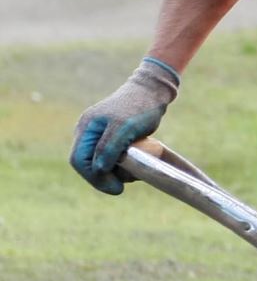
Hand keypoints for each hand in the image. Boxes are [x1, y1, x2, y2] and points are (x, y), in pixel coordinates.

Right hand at [68, 58, 180, 194]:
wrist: (152, 91)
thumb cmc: (139, 107)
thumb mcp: (125, 128)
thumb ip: (108, 148)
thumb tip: (97, 170)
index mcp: (86, 128)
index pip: (79, 161)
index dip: (94, 178)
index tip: (117, 189)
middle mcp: (88, 132)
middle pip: (87, 164)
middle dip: (105, 177)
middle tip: (125, 185)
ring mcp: (98, 135)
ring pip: (99, 163)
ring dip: (115, 172)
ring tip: (134, 173)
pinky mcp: (111, 138)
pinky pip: (110, 157)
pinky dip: (121, 165)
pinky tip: (135, 167)